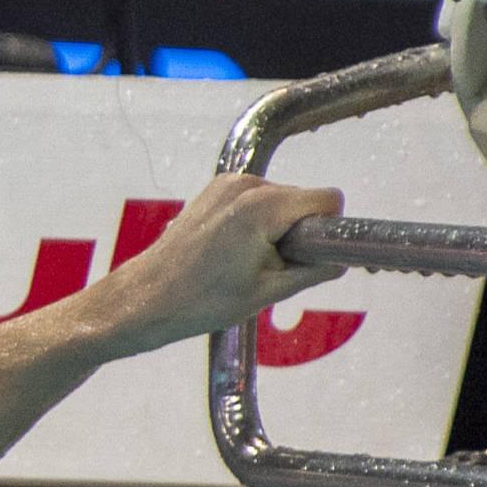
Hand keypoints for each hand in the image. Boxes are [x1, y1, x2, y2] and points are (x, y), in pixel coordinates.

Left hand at [104, 173, 346, 349]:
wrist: (145, 299)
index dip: (328, 228)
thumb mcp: (269, 292)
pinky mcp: (212, 191)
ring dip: (276, 229)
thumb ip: (314, 271)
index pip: (327, 199)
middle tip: (270, 268)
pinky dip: (256, 224)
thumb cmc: (200, 300)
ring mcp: (225, 185)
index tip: (311, 255)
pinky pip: (255, 203)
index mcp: (262, 206)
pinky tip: (233, 252)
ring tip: (246, 263)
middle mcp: (245, 186)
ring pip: (279, 202)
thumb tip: (341, 261)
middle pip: (303, 200)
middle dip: (300, 231)